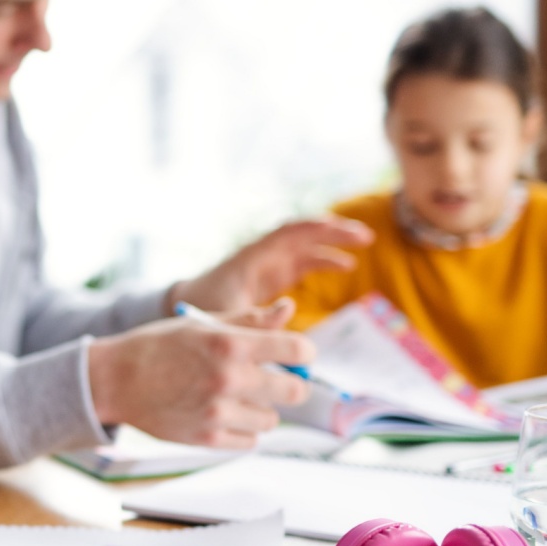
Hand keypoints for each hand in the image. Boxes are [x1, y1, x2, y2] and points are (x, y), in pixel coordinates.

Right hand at [87, 302, 312, 449]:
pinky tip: (221, 414)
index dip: (302, 353)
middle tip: (272, 381)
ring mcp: (218, 412)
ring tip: (236, 398)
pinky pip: (249, 440)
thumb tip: (288, 310)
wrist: (116, 380)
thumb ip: (249, 320)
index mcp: (230, 344)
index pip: (297, 351)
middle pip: (295, 391)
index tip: (294, 355)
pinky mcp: (207, 439)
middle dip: (289, 384)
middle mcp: (228, 379)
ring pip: (271, 419)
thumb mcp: (202, 324)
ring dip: (261, 409)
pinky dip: (241, 430)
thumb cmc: (159, 346)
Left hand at [170, 216, 372, 312]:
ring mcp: (267, 265)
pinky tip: (345, 265)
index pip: (287, 233)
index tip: (343, 228)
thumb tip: (290, 309)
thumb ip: (254, 317)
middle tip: (365, 236)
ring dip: (333, 242)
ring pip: (305, 246)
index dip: (316, 228)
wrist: (181, 308)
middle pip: (302, 234)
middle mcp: (262, 256)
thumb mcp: (224, 316)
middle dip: (333, 231)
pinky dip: (324, 259)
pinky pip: (302, 262)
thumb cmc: (200, 310)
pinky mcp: (271, 278)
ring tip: (364, 245)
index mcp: (251, 258)